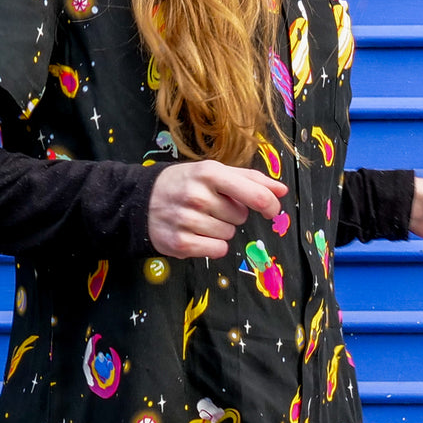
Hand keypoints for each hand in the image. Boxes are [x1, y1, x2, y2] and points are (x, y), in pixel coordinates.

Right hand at [148, 160, 287, 258]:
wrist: (140, 200)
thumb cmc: (185, 184)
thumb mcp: (213, 172)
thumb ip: (250, 179)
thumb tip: (282, 190)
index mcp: (210, 173)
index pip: (255, 194)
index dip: (270, 205)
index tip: (272, 211)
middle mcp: (198, 195)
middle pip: (241, 217)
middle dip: (231, 214)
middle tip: (211, 207)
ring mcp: (187, 220)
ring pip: (229, 234)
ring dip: (220, 230)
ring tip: (200, 219)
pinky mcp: (180, 243)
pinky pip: (217, 249)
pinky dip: (212, 245)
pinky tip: (196, 234)